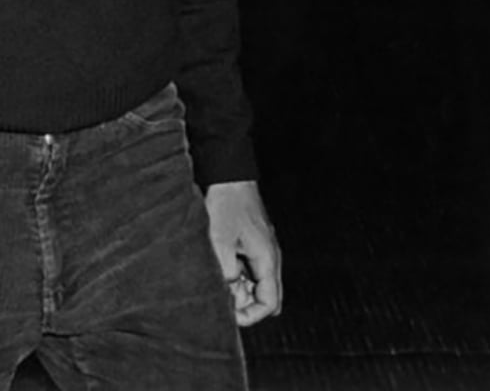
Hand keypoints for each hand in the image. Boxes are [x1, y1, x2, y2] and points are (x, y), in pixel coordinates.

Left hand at [204, 179, 281, 326]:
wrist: (229, 175)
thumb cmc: (226, 204)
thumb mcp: (220, 240)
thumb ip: (225, 272)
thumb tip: (227, 294)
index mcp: (267, 259)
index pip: (269, 303)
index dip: (250, 315)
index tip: (229, 313)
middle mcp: (270, 257)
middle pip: (264, 296)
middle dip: (244, 302)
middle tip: (222, 293)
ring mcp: (262, 249)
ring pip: (255, 283)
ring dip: (238, 285)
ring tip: (219, 273)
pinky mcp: (253, 242)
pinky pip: (249, 268)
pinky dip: (236, 272)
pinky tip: (220, 260)